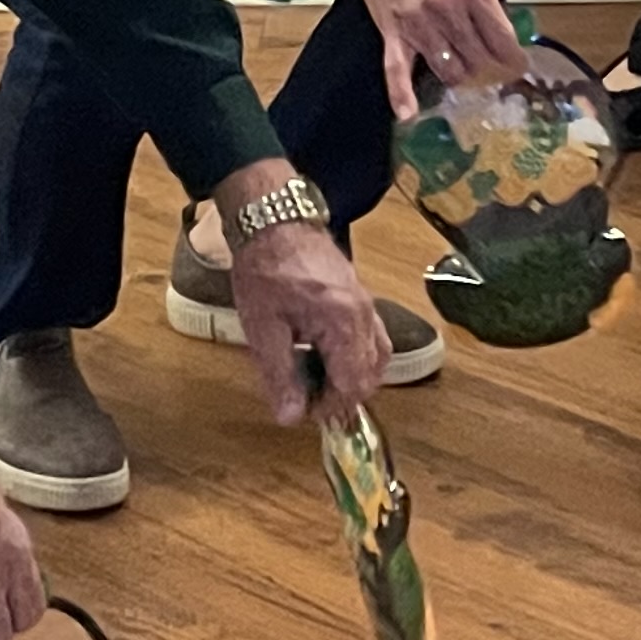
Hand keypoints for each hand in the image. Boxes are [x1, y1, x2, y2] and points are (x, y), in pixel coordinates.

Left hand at [211, 167, 389, 423]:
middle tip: (306, 396)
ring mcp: (367, 304)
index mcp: (342, 322)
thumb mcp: (262, 328)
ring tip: (315, 378)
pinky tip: (326, 356)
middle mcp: (364, 314)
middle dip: (341, 395)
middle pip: (371, 376)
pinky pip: (373, 339)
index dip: (330, 407)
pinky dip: (357, 357)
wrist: (274, 223)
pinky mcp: (362, 298)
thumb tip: (291, 417)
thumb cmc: (265, 270)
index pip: (353, 385)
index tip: (303, 409)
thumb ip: (279, 375)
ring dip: (352, 377)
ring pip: (377, 359)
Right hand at [338, 0, 569, 119]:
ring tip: (466, 69)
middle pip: (479, 58)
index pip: (502, 38)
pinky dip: (401, 93)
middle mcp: (448, 9)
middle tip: (492, 68)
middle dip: (489, 67)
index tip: (518, 64)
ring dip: (461, 75)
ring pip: (449, 68)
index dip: (514, 57)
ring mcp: (419, 24)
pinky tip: (408, 113)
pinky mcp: (394, 33)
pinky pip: (396, 69)